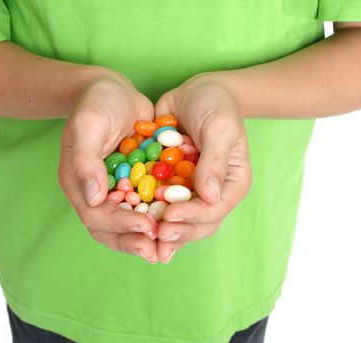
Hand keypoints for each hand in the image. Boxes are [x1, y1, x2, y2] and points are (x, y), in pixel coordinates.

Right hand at [59, 71, 158, 262]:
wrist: (112, 89)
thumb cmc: (96, 103)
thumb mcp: (88, 126)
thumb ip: (85, 161)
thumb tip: (94, 199)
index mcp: (78, 184)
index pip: (96, 216)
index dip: (120, 226)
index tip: (147, 227)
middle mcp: (94, 193)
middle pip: (110, 229)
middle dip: (133, 241)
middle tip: (159, 250)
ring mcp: (114, 190)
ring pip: (128, 223)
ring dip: (146, 237)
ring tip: (168, 247)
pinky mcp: (133, 184)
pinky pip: (144, 207)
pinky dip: (157, 218)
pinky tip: (177, 224)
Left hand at [154, 72, 252, 262]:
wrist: (197, 91)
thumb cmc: (217, 105)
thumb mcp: (220, 129)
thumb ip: (214, 161)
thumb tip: (210, 196)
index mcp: (231, 184)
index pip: (215, 209)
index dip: (193, 217)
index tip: (170, 216)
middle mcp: (212, 193)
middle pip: (196, 223)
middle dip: (176, 230)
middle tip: (154, 234)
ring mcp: (190, 191)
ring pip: (176, 218)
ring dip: (159, 227)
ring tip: (140, 233)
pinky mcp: (170, 183)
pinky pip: (158, 202)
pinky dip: (145, 210)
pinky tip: (128, 216)